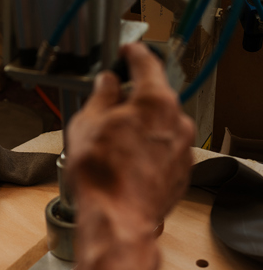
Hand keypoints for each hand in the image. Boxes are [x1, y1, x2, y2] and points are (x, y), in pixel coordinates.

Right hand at [66, 43, 194, 226]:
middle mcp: (177, 121)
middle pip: (155, 97)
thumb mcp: (88, 123)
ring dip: (140, 126)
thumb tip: (106, 84)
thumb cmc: (102, 174)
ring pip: (160, 125)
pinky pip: (164, 150)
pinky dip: (147, 149)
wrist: (118, 219)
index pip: (147, 63)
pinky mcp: (181, 171)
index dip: (134, 53)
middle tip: (109, 104)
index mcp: (155, 101)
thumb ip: (101, 96)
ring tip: (112, 142)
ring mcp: (182, 148)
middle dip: (133, 97)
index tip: (129, 50)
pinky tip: (125, 161)